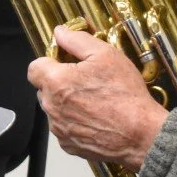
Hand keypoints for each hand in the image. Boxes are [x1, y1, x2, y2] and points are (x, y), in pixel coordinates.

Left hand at [28, 26, 167, 171]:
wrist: (141, 134)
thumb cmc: (125, 95)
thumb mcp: (105, 55)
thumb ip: (77, 40)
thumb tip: (60, 32)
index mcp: (56, 82)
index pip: (34, 68)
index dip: (49, 62)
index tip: (65, 63)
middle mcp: (52, 107)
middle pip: (44, 89)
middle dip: (59, 83)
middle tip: (86, 81)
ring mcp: (59, 128)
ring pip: (55, 109)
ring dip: (67, 104)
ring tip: (95, 101)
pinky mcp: (69, 145)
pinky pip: (65, 128)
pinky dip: (76, 123)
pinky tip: (96, 118)